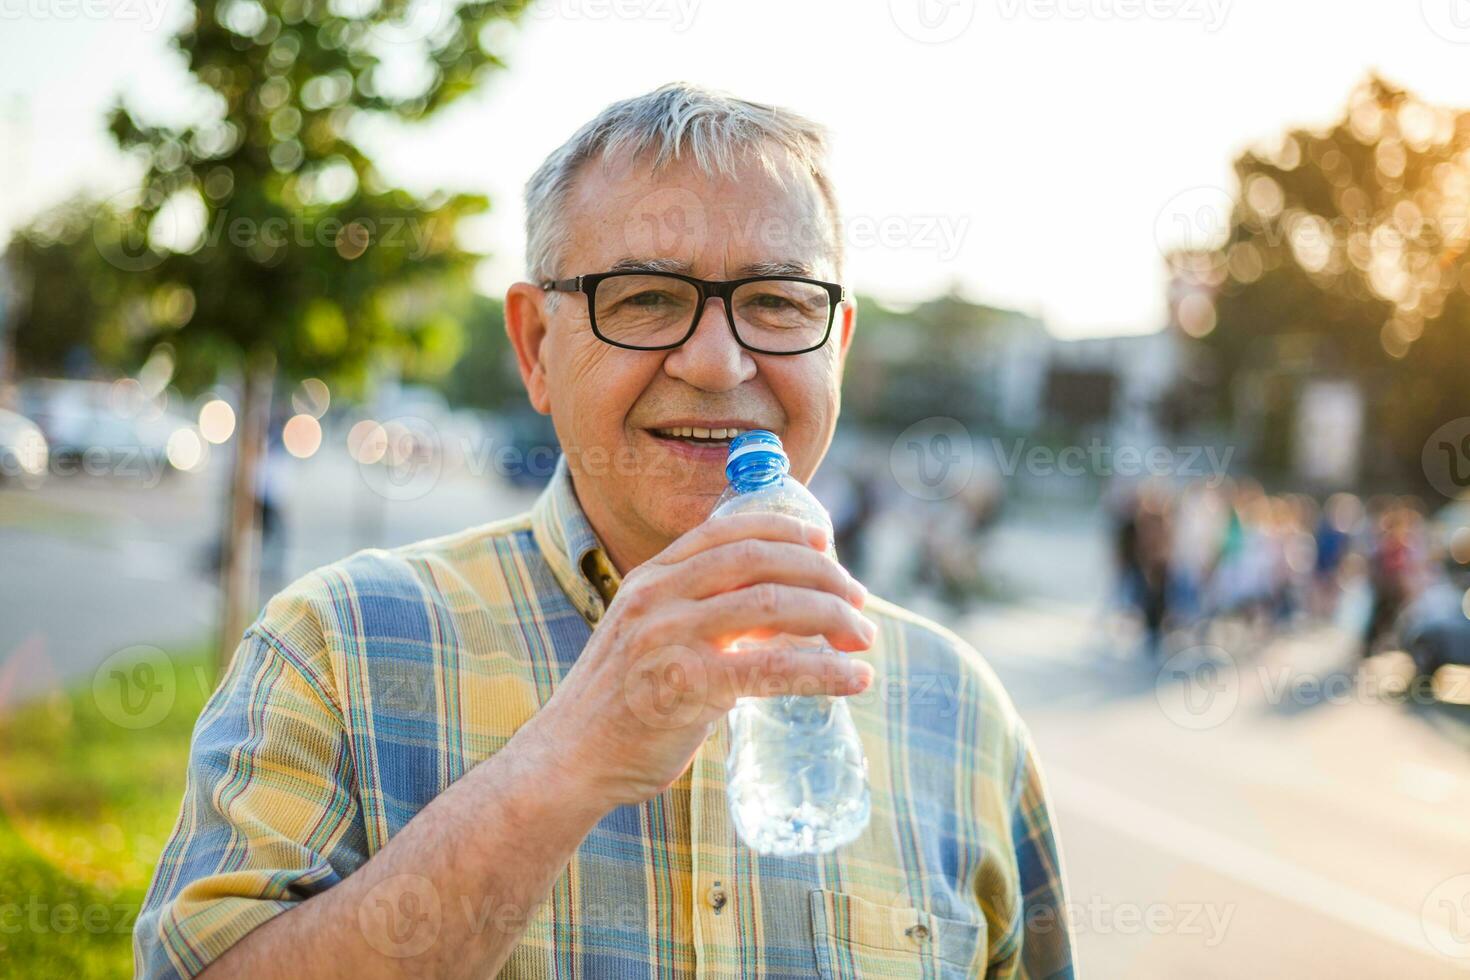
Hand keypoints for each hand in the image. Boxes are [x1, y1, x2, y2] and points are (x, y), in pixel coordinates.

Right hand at [517, 513, 874, 812]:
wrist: (568, 760)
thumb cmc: (620, 704)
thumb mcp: (648, 637)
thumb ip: (699, 616)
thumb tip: (778, 612)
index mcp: (650, 578)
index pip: (727, 532)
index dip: (784, 530)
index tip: (825, 544)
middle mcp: (657, 597)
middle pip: (759, 561)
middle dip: (822, 575)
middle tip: (859, 601)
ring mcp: (669, 638)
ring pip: (772, 606)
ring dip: (831, 617)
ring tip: (864, 638)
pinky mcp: (686, 686)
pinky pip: (772, 667)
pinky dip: (824, 670)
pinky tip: (854, 680)